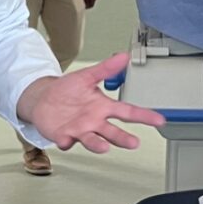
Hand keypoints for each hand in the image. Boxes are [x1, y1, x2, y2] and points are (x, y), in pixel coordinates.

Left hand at [18, 53, 163, 152]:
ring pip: (92, 140)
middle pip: (113, 132)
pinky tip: (66, 139)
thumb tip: (123, 56)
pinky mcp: (64, 136)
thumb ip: (105, 68)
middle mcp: (94, 122)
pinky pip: (67, 141)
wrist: (43, 99)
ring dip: (98, 144)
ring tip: (104, 147)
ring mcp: (80, 130)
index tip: (159, 120)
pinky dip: (67, 142)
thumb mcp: (86, 76)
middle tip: (134, 142)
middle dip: (123, 138)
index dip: (144, 116)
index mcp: (103, 107)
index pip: (127, 112)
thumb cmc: (66, 90)